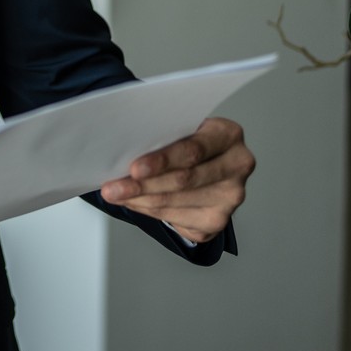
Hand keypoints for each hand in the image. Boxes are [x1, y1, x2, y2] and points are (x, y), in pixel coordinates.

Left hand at [99, 116, 253, 243]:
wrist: (206, 167)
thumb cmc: (188, 143)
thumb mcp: (182, 130)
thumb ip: (164, 136)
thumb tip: (123, 150)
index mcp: (228, 135)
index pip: (194, 149)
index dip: (162, 160)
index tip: (134, 168)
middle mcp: (237, 166)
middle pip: (185, 180)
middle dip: (144, 185)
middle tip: (113, 187)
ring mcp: (231, 197)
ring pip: (177, 202)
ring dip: (140, 200)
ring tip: (115, 195)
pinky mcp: (218, 220)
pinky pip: (176, 219)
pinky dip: (149, 210)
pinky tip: (133, 203)